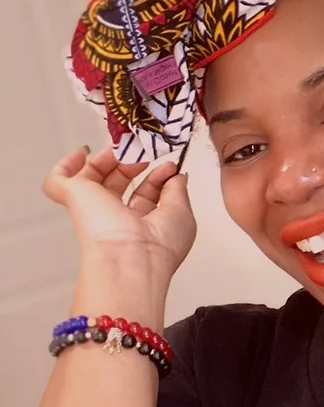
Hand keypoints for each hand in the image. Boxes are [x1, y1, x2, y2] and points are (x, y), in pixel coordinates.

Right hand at [43, 146, 196, 281]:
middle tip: (145, 150)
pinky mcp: (73, 198)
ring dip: (108, 158)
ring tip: (123, 147)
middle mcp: (116, 219)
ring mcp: (93, 208)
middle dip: (133, 163)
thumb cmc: (159, 245)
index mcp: (141, 226)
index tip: (169, 165)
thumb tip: (177, 175)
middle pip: (118, 184)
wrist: (132, 258)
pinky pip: (58, 180)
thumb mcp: (182, 213)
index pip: (145, 196)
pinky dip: (67, 165)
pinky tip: (83, 154)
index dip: (156, 177)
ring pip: (93, 178)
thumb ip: (178, 190)